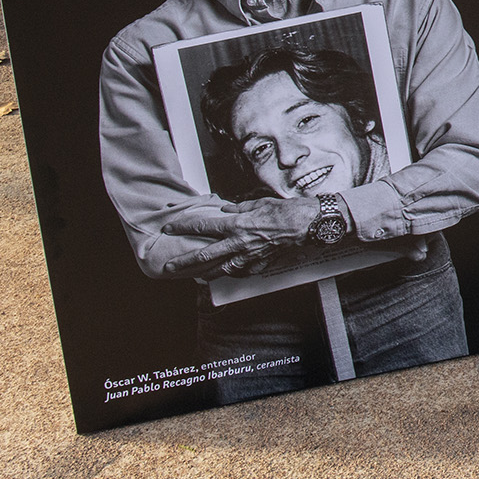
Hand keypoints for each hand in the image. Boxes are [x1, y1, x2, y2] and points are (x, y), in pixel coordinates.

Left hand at [163, 196, 316, 276]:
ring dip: (205, 273)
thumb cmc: (287, 211)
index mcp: (237, 224)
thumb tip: (227, 210)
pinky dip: (231, 273)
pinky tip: (226, 273)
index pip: (203, 226)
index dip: (184, 226)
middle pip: (205, 255)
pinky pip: (241, 271)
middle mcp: (239, 243)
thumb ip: (240, 208)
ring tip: (195, 275)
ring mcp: (249, 256)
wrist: (308, 224)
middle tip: (170, 266)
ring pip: (221, 269)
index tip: (170, 228)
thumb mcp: (260, 203)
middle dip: (185, 261)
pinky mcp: (260, 263)